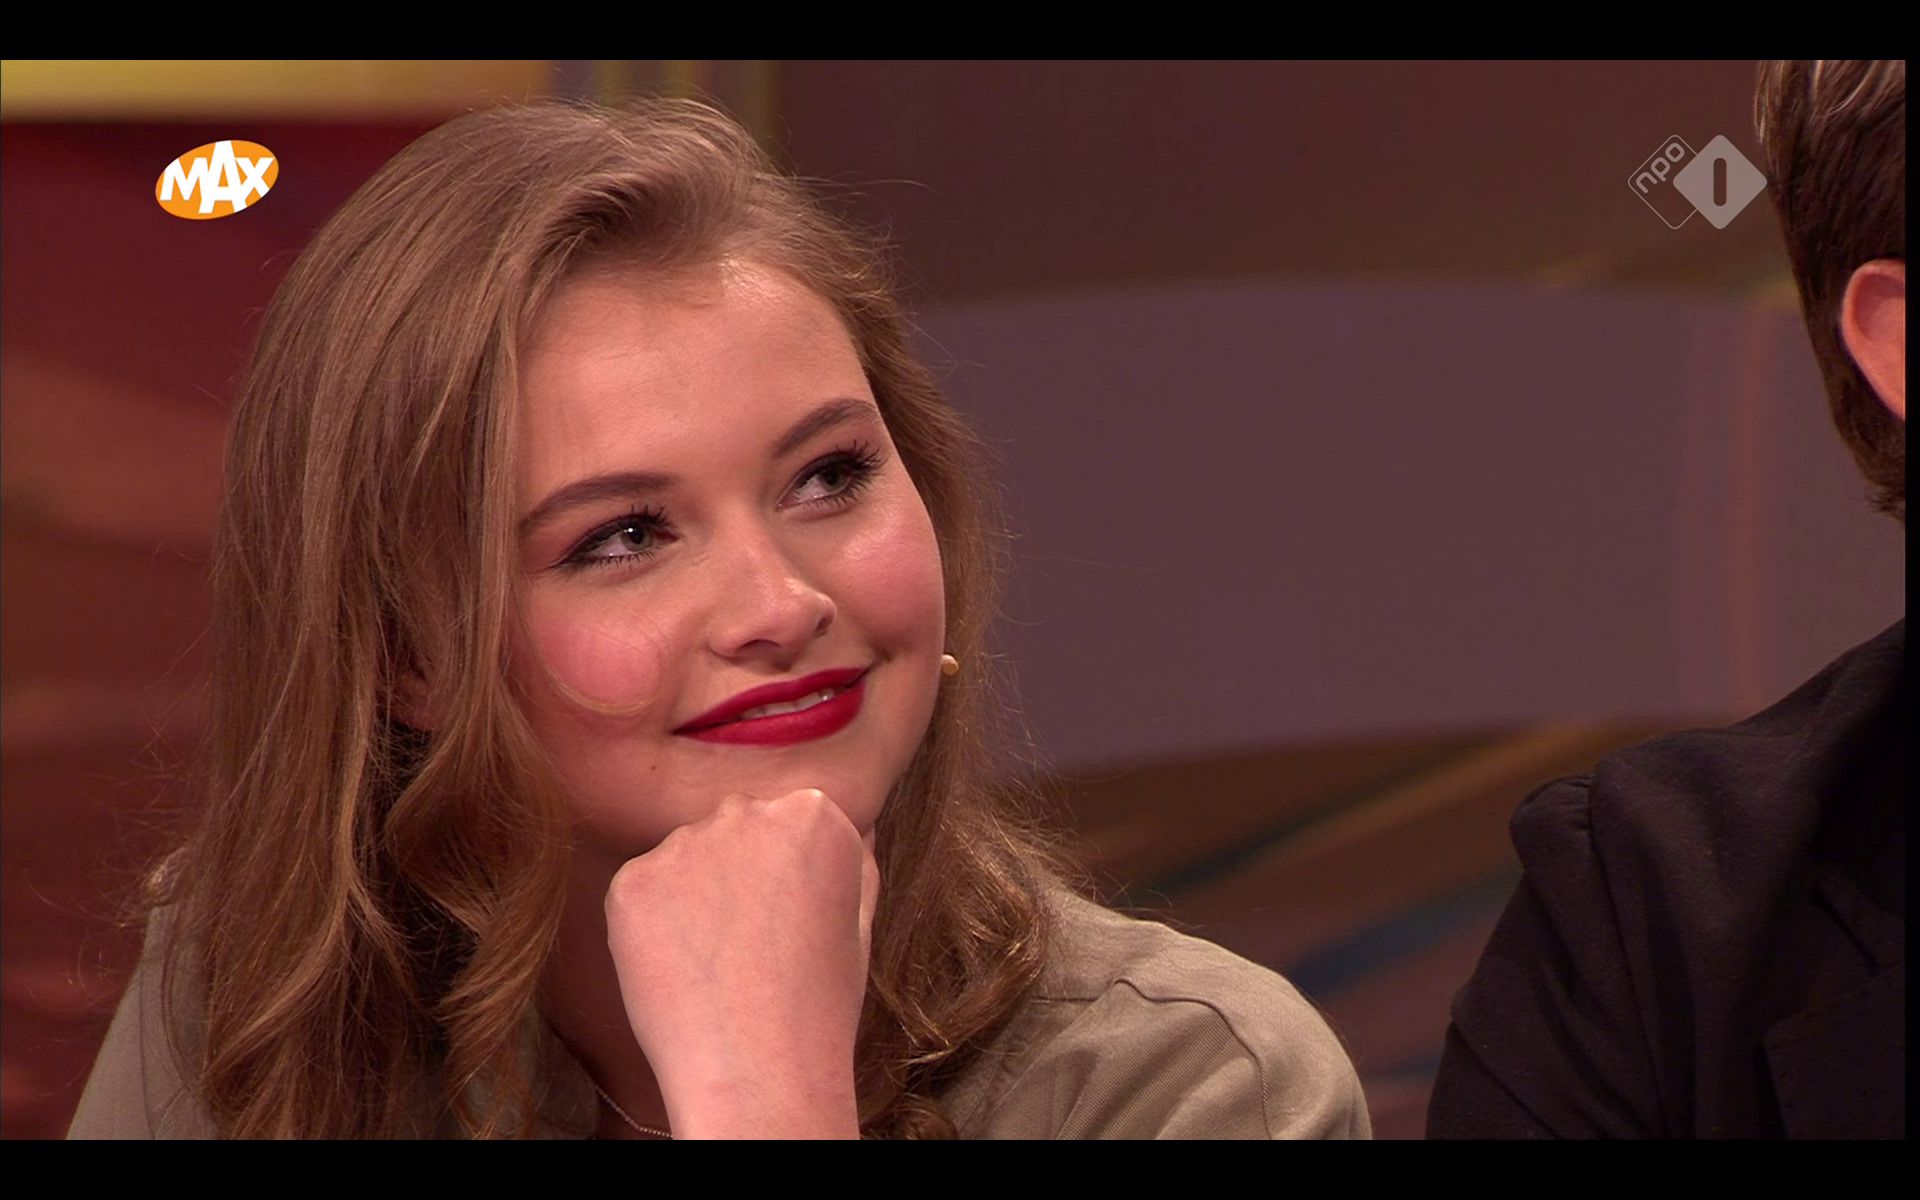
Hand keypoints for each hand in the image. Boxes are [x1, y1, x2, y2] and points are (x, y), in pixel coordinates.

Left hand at [603, 788, 880, 1137]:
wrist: (756, 1070)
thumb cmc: (818, 1004)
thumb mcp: (859, 922)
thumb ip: (855, 862)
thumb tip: (856, 829)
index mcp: (814, 813)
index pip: (787, 822)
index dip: (785, 879)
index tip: (787, 924)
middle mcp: (748, 812)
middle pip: (733, 830)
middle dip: (736, 875)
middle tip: (750, 946)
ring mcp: (685, 843)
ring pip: (684, 859)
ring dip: (692, 897)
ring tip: (716, 964)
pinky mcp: (632, 881)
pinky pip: (640, 890)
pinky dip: (652, 926)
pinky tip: (680, 970)